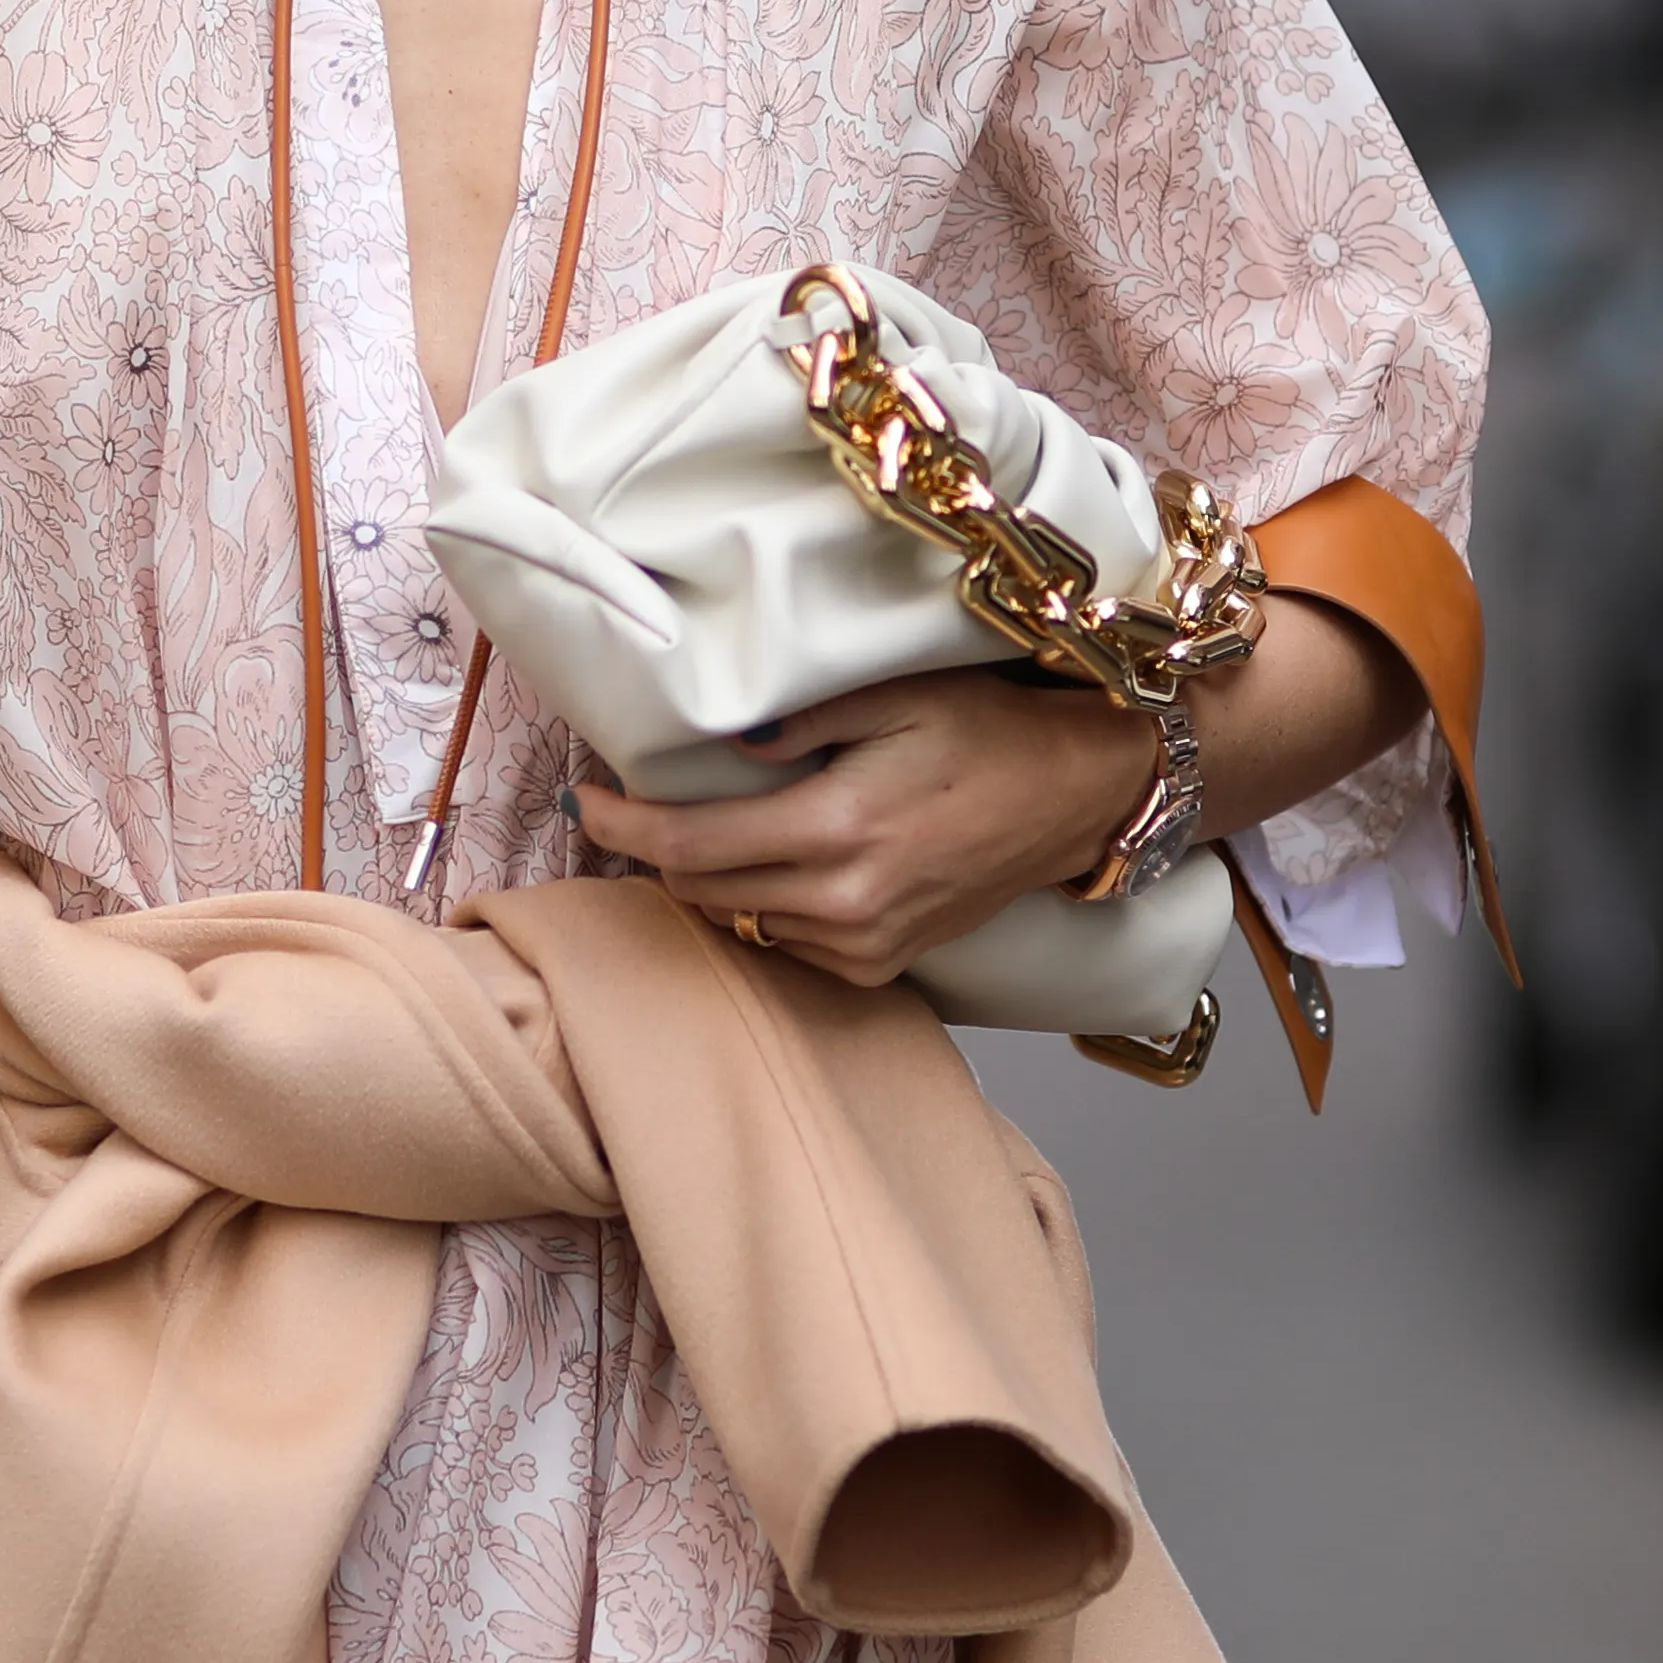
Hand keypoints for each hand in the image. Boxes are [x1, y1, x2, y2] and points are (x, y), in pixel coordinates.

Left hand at [573, 665, 1158, 988]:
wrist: (1076, 796)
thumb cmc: (991, 734)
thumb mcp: (896, 697)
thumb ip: (801, 721)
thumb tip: (730, 746)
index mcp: (835, 829)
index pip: (688, 846)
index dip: (622, 828)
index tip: (587, 802)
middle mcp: (843, 901)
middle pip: (700, 893)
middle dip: (657, 854)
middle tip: (639, 809)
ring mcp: (864, 943)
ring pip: (739, 923)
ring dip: (709, 883)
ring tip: (708, 832)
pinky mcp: (882, 965)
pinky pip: (788, 945)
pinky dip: (764, 909)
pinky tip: (777, 866)